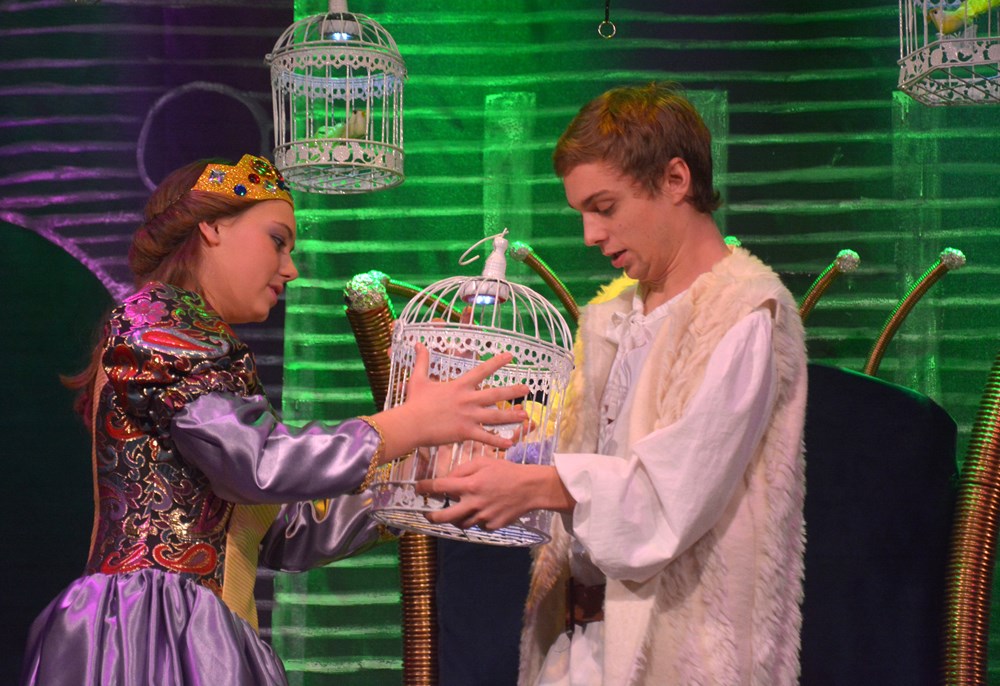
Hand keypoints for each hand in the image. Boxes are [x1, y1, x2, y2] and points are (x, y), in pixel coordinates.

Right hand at [372, 343, 528, 459]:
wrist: (410, 424)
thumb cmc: (414, 402)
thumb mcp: (418, 379)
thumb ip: (422, 361)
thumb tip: (418, 343)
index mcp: (459, 386)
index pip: (482, 370)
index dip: (497, 362)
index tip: (511, 356)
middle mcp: (467, 399)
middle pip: (495, 394)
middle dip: (513, 391)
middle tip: (527, 389)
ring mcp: (468, 416)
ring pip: (495, 416)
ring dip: (512, 416)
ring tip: (525, 415)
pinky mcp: (465, 432)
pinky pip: (485, 437)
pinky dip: (498, 441)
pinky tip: (511, 443)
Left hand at [416, 458, 574, 530]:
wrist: (530, 488)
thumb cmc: (507, 471)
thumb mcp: (484, 461)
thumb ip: (463, 469)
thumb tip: (449, 478)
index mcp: (470, 485)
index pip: (440, 487)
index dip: (425, 488)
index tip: (418, 488)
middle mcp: (474, 503)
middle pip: (444, 516)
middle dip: (432, 516)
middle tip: (427, 514)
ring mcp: (483, 517)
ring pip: (461, 523)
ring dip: (456, 518)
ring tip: (458, 511)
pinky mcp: (492, 525)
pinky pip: (479, 525)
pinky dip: (477, 519)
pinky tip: (483, 510)